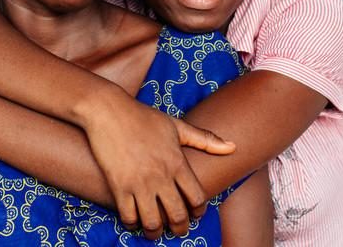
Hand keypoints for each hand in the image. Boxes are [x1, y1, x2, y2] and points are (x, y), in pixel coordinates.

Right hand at [83, 92, 234, 238]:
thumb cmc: (143, 116)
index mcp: (177, 162)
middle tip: (178, 230)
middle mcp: (161, 176)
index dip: (199, 211)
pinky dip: (132, 224)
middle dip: (180, 228)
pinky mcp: (119, 185)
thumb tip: (233, 147)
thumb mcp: (176, 125)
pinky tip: (134, 221)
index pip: (197, 198)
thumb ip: (205, 140)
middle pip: (177, 215)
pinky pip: (128, 216)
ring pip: (153, 222)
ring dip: (156, 232)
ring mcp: (139, 182)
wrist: (109, 110)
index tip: (195, 213)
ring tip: (155, 231)